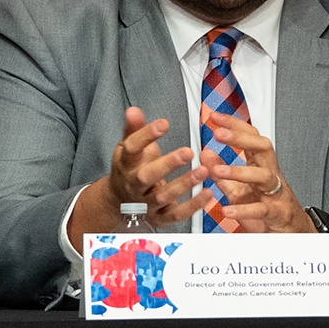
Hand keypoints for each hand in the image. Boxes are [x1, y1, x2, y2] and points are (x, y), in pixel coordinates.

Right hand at [70, 107, 207, 246]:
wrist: (119, 200)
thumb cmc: (132, 167)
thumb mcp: (129, 148)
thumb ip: (134, 129)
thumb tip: (133, 110)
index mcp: (126, 164)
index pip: (132, 148)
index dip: (146, 135)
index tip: (165, 123)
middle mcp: (134, 185)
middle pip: (146, 176)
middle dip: (167, 164)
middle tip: (189, 151)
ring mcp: (145, 203)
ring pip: (163, 196)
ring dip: (184, 184)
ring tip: (205, 170)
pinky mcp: (159, 217)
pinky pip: (175, 215)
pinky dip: (192, 206)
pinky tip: (209, 193)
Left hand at [192, 108, 306, 233]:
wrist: (291, 235)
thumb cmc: (266, 210)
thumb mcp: (239, 190)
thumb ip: (222, 173)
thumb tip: (206, 153)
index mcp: (261, 167)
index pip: (251, 139)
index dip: (234, 125)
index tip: (215, 116)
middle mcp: (271, 176)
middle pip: (263, 148)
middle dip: (241, 138)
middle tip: (219, 133)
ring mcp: (276, 194)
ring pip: (263, 176)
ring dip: (240, 171)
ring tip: (217, 170)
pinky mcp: (277, 214)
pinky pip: (261, 209)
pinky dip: (243, 210)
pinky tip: (226, 209)